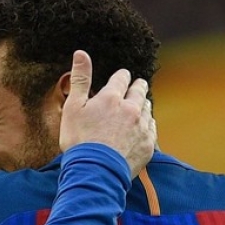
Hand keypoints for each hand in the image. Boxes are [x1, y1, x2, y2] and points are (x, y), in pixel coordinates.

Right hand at [60, 50, 154, 177]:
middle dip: (137, 86)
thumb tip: (81, 52)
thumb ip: (80, 79)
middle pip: (140, 91)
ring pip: (147, 109)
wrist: (95, 172)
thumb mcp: (72, 108)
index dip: (121, 76)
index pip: (121, 78)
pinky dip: (147, 125)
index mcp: (111, 98)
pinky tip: (141, 128)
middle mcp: (131, 109)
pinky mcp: (148, 145)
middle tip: (136, 86)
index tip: (122, 77)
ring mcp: (142, 127)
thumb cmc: (79, 141)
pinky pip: (152, 129)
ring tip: (138, 107)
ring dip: (143, 105)